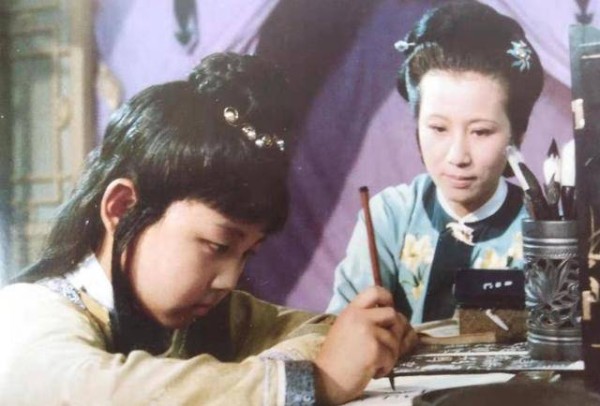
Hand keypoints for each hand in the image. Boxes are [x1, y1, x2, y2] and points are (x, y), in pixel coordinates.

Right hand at [314, 286, 416, 403]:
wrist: (325, 380)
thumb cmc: (337, 359)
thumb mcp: (348, 331)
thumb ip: (369, 322)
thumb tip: (404, 326)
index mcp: (351, 311)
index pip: (375, 291)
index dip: (388, 299)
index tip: (388, 314)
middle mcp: (359, 317)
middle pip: (393, 315)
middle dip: (396, 332)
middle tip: (387, 346)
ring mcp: (367, 332)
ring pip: (395, 339)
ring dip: (390, 354)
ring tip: (375, 363)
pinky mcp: (374, 349)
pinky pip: (392, 356)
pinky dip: (386, 367)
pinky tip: (372, 371)